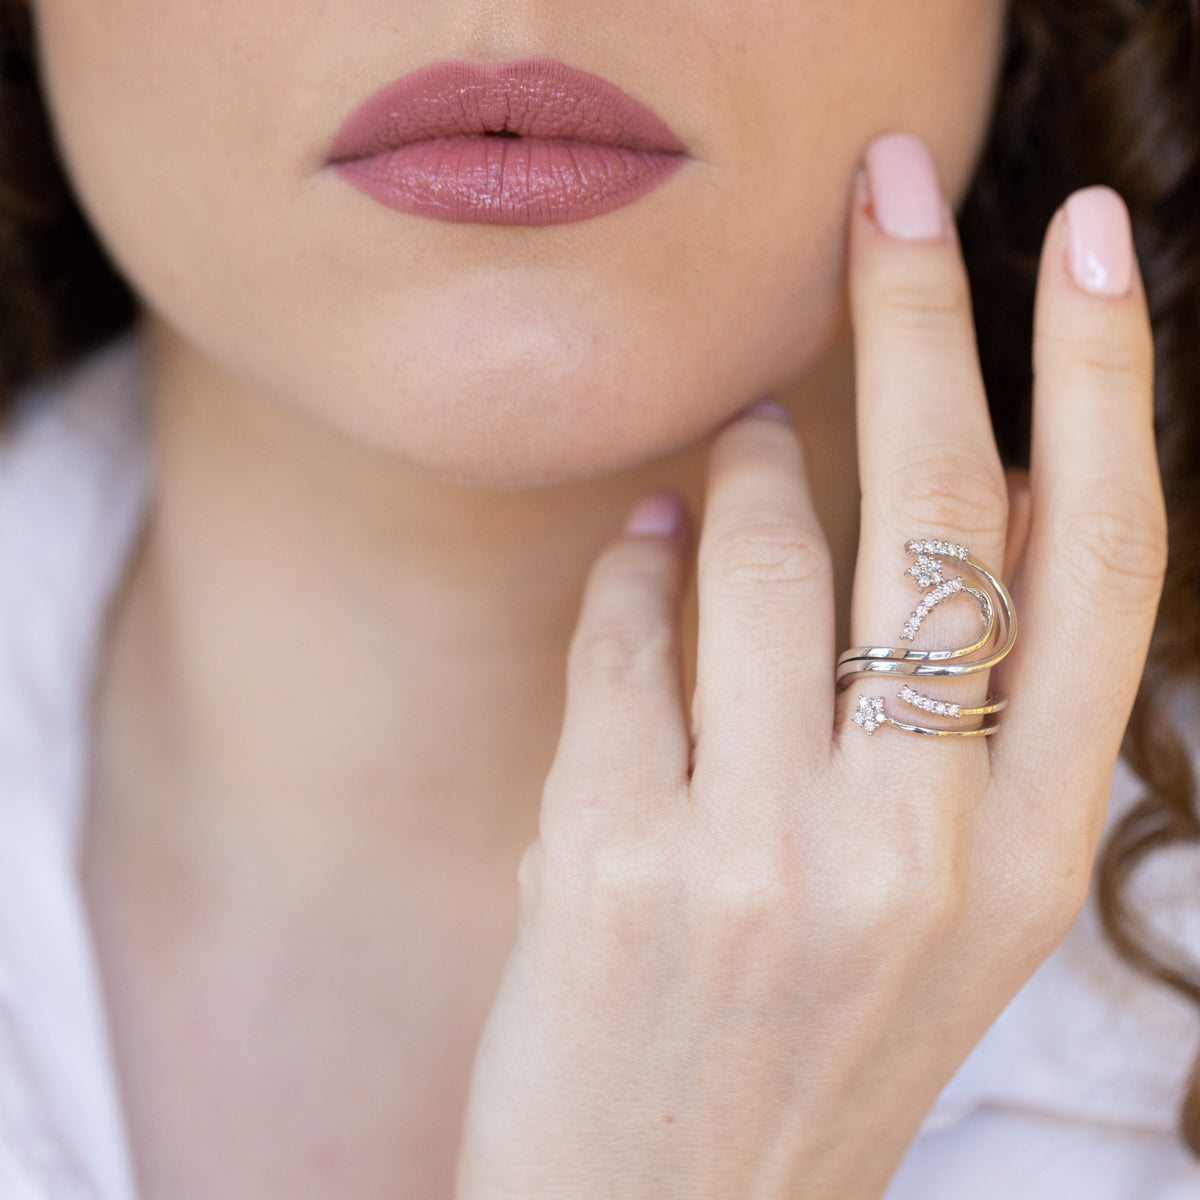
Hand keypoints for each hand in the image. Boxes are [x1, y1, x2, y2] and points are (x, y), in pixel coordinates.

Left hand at [453, 133, 1165, 1199]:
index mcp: (1027, 855)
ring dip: (738, 464)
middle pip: (937, 510)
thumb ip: (953, 712)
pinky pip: (622, 641)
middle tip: (887, 189)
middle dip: (914, 312)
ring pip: (756, 554)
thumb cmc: (805, 1045)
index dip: (1101, 384)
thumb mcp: (936, 902)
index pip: (1101, 567)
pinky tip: (636, 555)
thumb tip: (924, 491)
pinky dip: (626, 575)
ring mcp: (762, 857)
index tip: (1085, 241)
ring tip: (727, 440)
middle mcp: (921, 847)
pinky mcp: (614, 864)